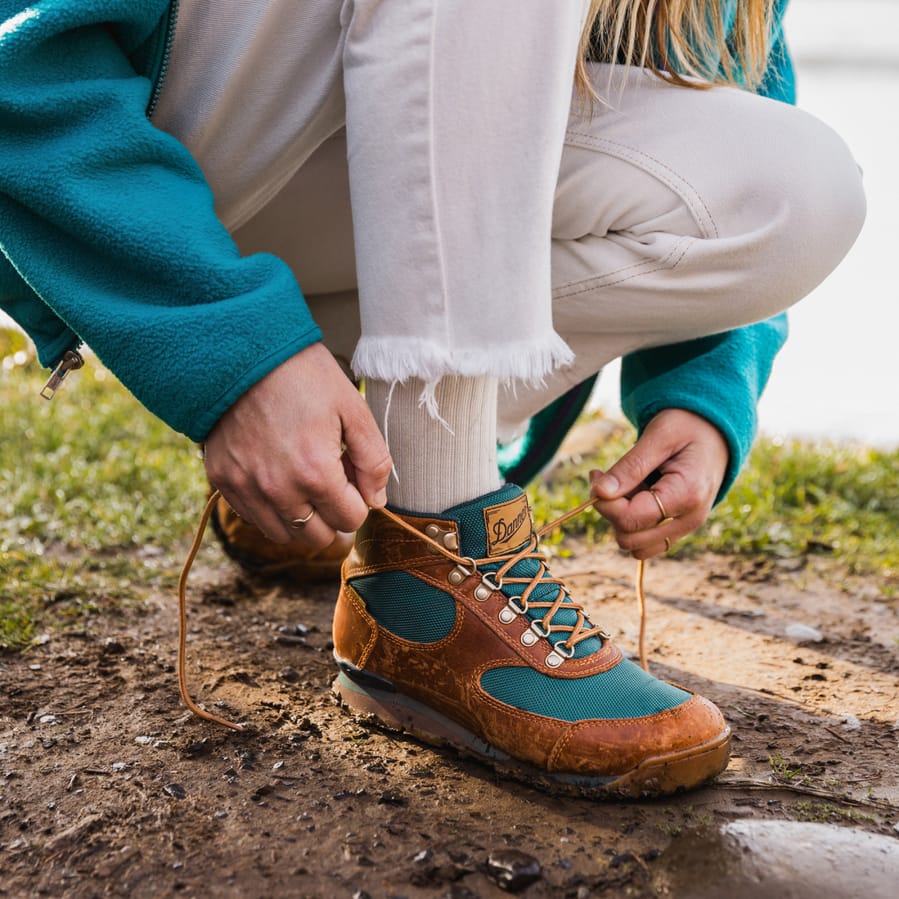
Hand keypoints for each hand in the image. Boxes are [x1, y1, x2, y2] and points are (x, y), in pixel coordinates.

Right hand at [203, 343, 391, 546]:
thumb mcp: (352, 408)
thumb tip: (376, 499)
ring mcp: (247, 489)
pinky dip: (272, 509)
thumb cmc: (302, 375)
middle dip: (333, 513)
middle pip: (320, 537)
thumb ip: (373, 460)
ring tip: (303, 479)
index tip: (350, 471)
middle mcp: (279, 491)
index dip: (358, 498)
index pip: (352, 519)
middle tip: (329, 475)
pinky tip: (278, 476)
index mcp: (315, 473)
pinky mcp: (224, 482)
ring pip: (286, 536)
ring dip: (303, 518)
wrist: (241, 352)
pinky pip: (254, 519)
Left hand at [589, 408, 728, 559]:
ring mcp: (686, 528)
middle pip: (630, 538)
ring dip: (621, 520)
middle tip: (609, 479)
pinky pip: (646, 544)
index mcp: (687, 494)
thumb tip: (600, 492)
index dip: (605, 502)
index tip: (596, 474)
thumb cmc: (686, 427)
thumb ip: (630, 466)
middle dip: (611, 511)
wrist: (715, 433)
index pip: (631, 519)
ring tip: (628, 487)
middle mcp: (690, 519)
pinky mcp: (679, 529)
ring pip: (636, 547)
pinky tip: (636, 497)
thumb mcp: (658, 436)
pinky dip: (633, 526)